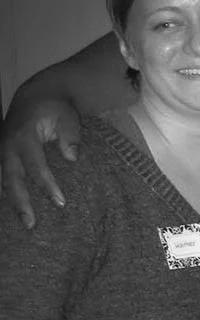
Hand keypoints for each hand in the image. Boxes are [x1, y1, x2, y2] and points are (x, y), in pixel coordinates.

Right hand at [1, 96, 81, 227]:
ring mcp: (3, 151)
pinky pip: (5, 177)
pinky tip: (19, 211)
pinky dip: (10, 193)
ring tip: (26, 223)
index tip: (61, 203)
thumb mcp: (67, 115)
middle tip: (31, 224)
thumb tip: (72, 158)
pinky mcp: (4, 155)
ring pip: (4, 180)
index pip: (35, 165)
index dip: (47, 185)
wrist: (34, 95)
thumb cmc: (54, 107)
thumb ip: (70, 135)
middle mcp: (8, 146)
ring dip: (13, 202)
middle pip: (12, 178)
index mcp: (23, 136)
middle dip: (21, 202)